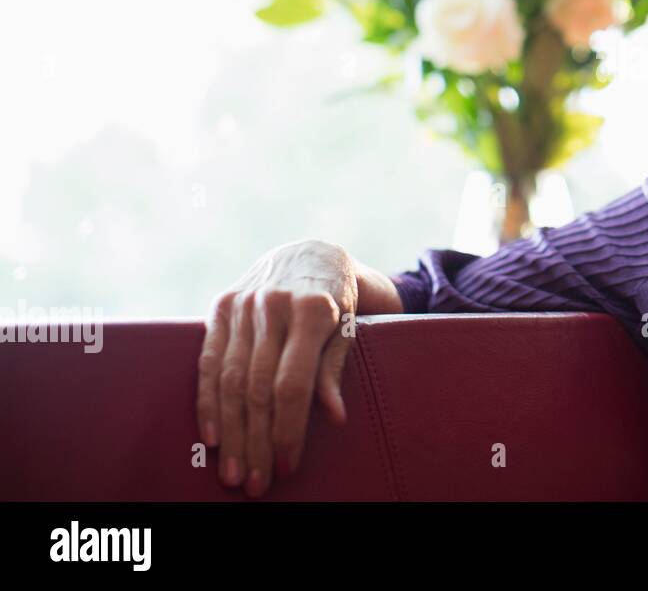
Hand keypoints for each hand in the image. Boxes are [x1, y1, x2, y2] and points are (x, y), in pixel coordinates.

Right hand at [196, 239, 367, 497]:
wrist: (311, 255)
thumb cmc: (338, 301)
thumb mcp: (349, 329)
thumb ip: (334, 370)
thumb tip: (334, 417)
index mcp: (313, 309)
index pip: (292, 384)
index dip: (288, 429)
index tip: (287, 465)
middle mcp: (274, 306)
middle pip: (257, 388)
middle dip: (256, 441)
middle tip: (256, 483)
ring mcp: (243, 305)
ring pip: (229, 380)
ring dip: (230, 432)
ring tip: (234, 472)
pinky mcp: (220, 306)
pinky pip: (207, 360)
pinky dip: (207, 401)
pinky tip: (213, 437)